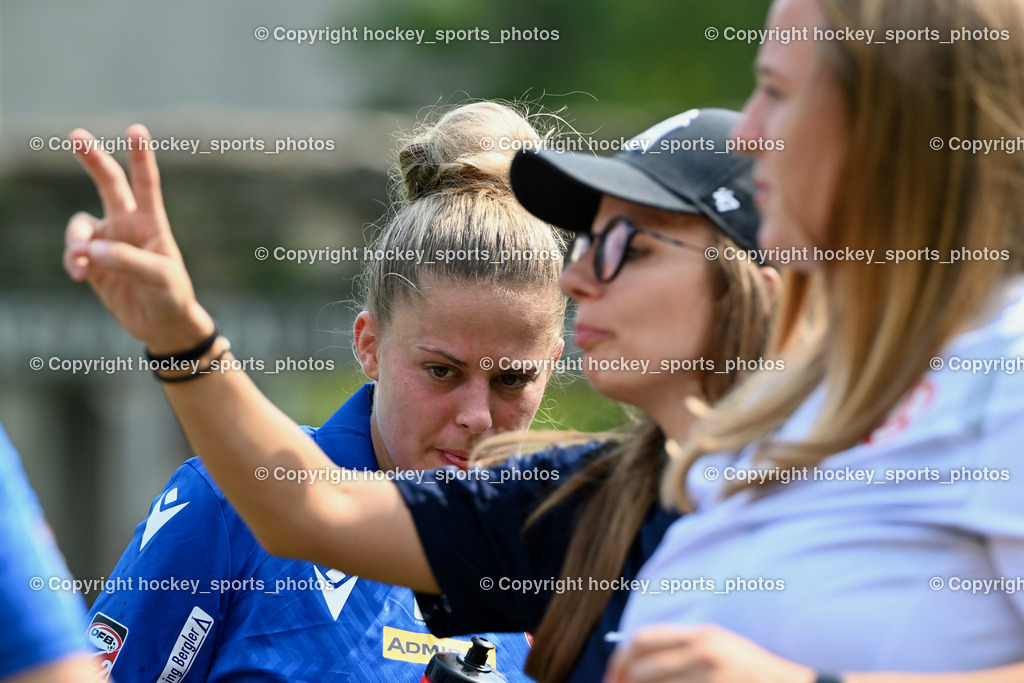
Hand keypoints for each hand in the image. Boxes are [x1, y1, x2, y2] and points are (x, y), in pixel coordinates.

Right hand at [62, 124, 212, 352]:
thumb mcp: (159, 277)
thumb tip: (88, 249)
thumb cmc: (170, 295)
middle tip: (76, 135)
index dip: (141, 156)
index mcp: (152, 222)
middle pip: (108, 184)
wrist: (162, 324)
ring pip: (81, 226)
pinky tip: (78, 275)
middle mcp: (127, 226)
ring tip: (79, 260)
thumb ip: (125, 259)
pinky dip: (71, 261)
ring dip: (76, 240)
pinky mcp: (91, 264)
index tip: (137, 129)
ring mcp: (107, 243)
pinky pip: (73, 254)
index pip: (146, 184)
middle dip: (93, 159)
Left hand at [604, 624, 815, 682]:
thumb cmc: (752, 672)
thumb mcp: (718, 649)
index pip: (643, 640)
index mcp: (701, 635)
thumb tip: (636, 666)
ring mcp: (711, 677)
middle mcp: (704, 652)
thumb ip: (682, 651)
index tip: (613, 677)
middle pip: (643, 670)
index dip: (620, 659)